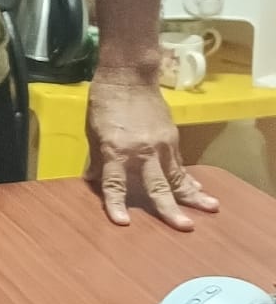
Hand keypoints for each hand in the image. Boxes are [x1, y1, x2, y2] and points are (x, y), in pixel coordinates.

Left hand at [86, 72, 219, 229]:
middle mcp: (141, 151)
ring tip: (210, 209)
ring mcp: (161, 145)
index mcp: (116, 149)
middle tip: (185, 226)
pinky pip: (180, 164)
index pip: (115, 183)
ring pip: (177, 176)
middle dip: (170, 208)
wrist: (129, 77)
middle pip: (157, 185)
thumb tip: (93, 181)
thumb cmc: (104, 103)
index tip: (123, 223)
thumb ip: (97, 159)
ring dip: (193, 195)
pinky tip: (199, 191)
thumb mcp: (92, 132)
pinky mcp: (172, 138)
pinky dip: (189, 178)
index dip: (116, 204)